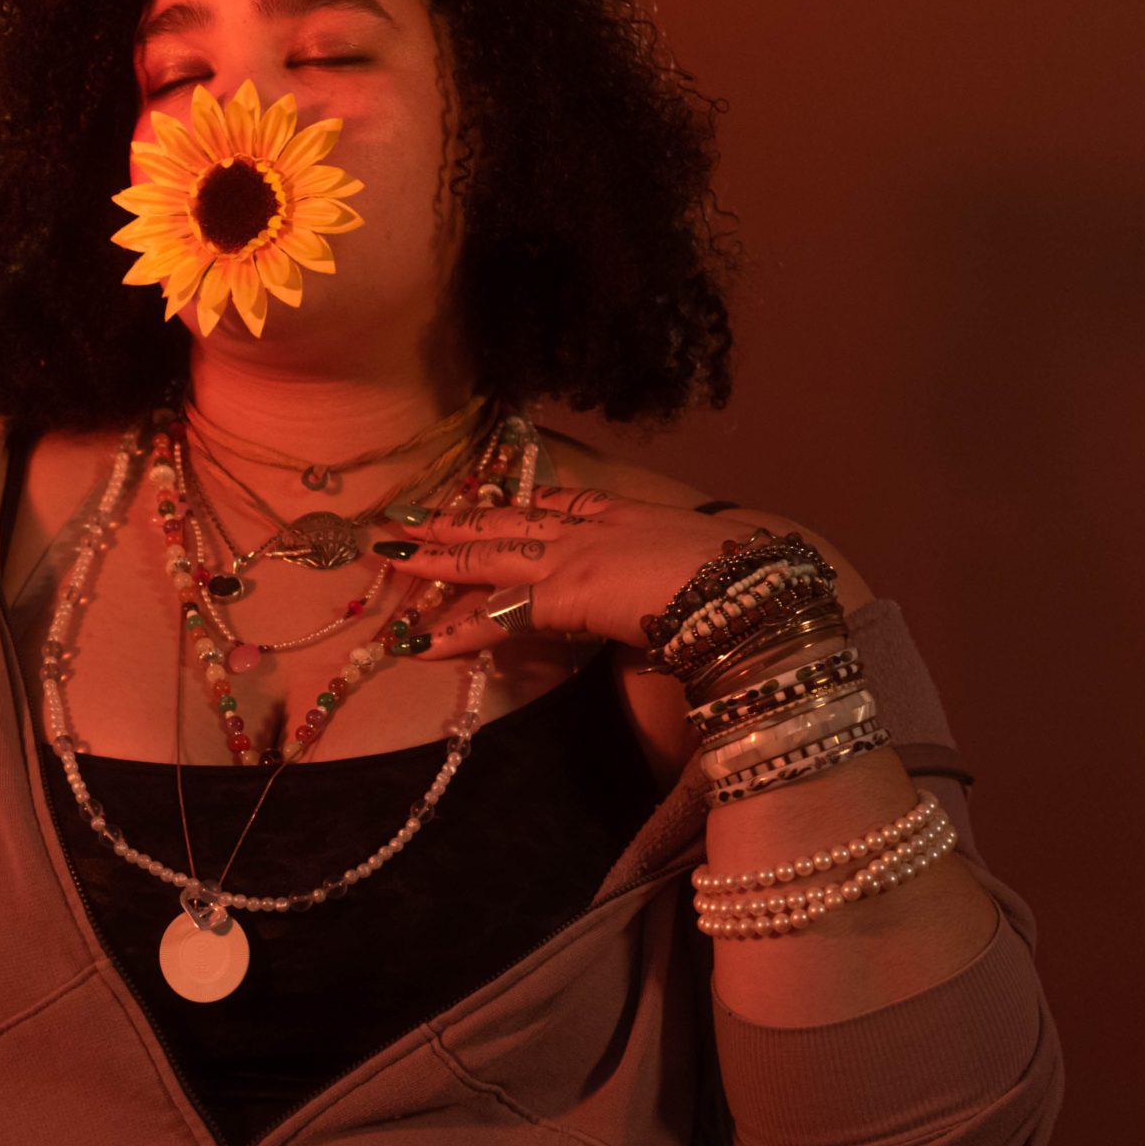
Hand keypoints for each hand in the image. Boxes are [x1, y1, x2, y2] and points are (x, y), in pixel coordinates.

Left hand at [371, 485, 792, 661]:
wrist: (754, 591)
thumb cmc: (745, 584)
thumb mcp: (703, 568)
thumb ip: (669, 577)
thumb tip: (663, 606)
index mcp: (628, 515)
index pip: (558, 504)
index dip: (514, 506)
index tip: (480, 503)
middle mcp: (592, 526)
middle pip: (506, 519)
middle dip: (454, 520)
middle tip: (405, 519)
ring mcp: (571, 556)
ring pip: (486, 555)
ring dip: (434, 559)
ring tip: (390, 558)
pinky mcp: (562, 594)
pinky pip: (494, 616)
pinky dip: (454, 630)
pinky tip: (419, 643)